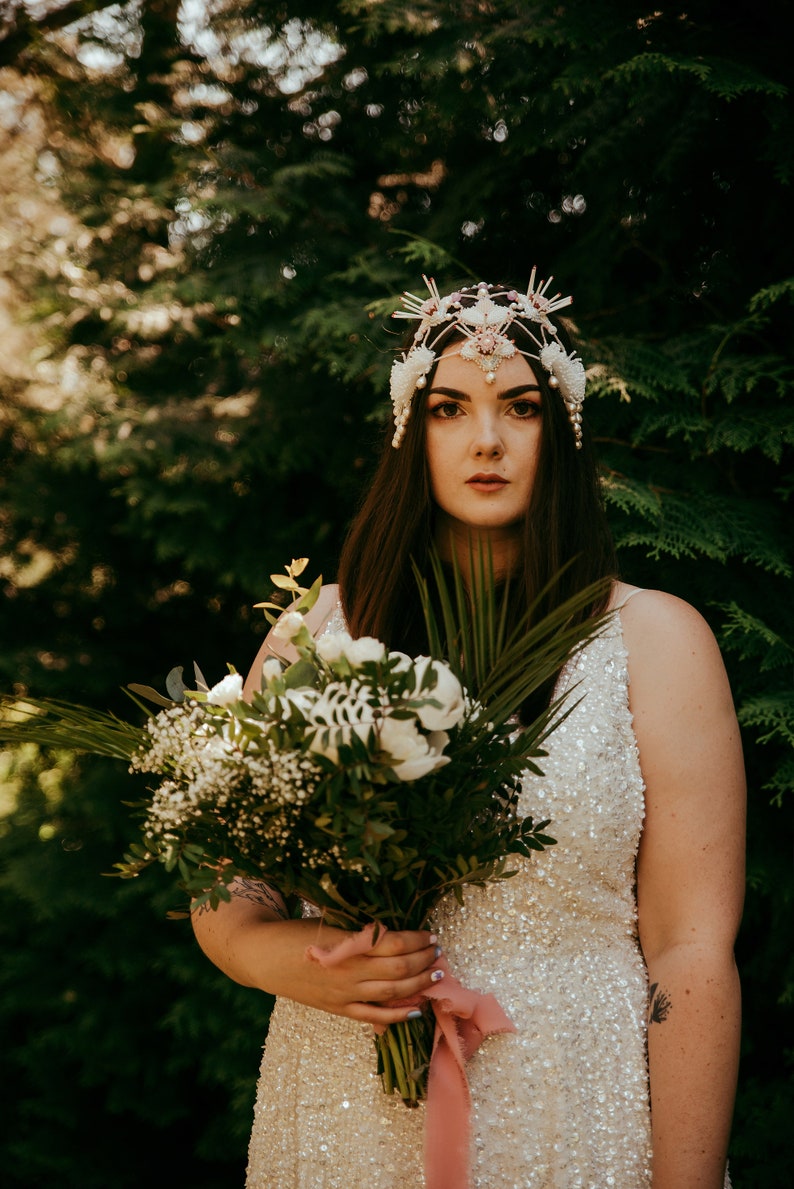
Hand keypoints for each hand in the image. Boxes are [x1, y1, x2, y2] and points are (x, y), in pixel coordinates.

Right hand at [295, 920, 443, 1025]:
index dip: (416, 939)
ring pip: (391, 992)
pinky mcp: (337, 1009)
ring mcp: (344, 994)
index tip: (430, 934)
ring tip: (435, 974)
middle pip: (398, 968)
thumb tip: (393, 934)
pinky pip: (372, 1016)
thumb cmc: (296, 933)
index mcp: (347, 945)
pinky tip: (415, 1010)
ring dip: (418, 984)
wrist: (262, 956)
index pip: (392, 943)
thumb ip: (359, 933)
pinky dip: (396, 1016)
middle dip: (423, 960)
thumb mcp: (329, 923)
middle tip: (438, 951)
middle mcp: (349, 972)